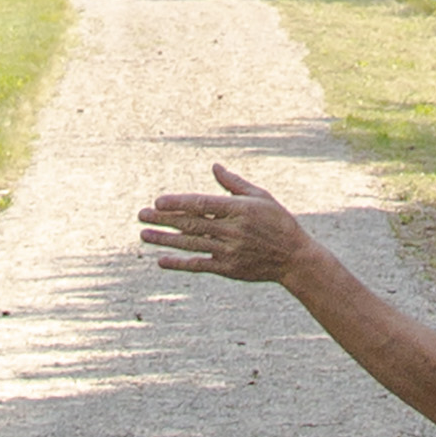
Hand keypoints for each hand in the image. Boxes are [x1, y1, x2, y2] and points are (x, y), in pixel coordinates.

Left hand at [138, 162, 312, 284]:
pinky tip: (161, 260)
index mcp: (239, 210)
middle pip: (191, 224)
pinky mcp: (228, 269)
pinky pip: (199, 265)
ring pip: (191, 244)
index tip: (158, 201)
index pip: (202, 205)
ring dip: (165, 240)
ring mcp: (229, 251)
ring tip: (143, 235)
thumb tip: (214, 167)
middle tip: (141, 215)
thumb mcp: (261, 197)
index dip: (179, 203)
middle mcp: (232, 231)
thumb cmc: (278, 222)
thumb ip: (234, 184)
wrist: (294, 258)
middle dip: (163, 220)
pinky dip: (179, 263)